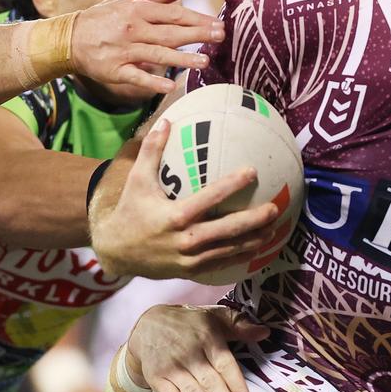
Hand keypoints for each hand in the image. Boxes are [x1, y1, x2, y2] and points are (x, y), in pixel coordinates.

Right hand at [71, 0, 223, 93]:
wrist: (70, 38)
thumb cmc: (107, 16)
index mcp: (138, 9)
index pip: (174, 14)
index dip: (197, 19)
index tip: (219, 24)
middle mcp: (132, 29)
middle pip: (170, 33)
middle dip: (197, 35)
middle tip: (220, 37)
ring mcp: (123, 51)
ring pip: (156, 54)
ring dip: (181, 59)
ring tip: (204, 61)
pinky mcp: (115, 70)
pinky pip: (136, 76)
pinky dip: (151, 81)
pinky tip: (169, 85)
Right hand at [90, 118, 283, 278]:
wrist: (116, 251)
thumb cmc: (130, 211)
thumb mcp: (137, 180)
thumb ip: (151, 151)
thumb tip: (166, 121)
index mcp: (175, 216)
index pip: (209, 198)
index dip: (232, 185)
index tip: (252, 172)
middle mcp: (185, 239)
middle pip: (227, 230)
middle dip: (253, 220)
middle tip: (274, 208)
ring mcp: (190, 258)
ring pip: (228, 250)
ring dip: (253, 240)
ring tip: (274, 229)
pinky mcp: (190, 270)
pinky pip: (220, 264)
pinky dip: (241, 256)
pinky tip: (258, 249)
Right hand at [128, 305, 269, 391]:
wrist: (148, 324)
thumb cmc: (189, 323)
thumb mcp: (214, 316)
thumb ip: (239, 325)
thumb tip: (264, 332)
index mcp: (207, 336)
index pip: (224, 363)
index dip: (235, 383)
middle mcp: (189, 352)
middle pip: (210, 381)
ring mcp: (172, 365)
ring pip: (192, 391)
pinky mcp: (157, 376)